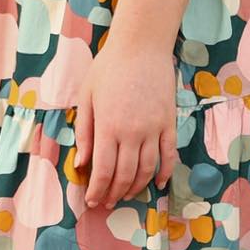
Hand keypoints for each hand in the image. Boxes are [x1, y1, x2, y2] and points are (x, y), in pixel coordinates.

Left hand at [73, 38, 178, 208]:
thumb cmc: (109, 68)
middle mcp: (132, 132)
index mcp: (108, 126)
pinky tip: (158, 183)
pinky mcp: (169, 123)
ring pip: (147, 169)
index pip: (102, 170)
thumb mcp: (87, 96)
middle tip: (107, 203)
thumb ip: (85, 132)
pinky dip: (165, 172)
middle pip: (124, 174)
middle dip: (114, 193)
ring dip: (136, 187)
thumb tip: (81, 163)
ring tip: (127, 195)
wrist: (141, 46)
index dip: (97, 190)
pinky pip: (169, 154)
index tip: (92, 201)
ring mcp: (153, 128)